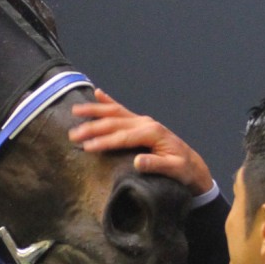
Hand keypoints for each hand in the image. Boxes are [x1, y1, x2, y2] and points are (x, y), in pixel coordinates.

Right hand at [70, 88, 213, 194]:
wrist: (192, 164)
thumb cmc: (183, 169)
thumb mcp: (174, 170)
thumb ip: (156, 164)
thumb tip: (138, 161)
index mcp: (152, 133)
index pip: (123, 137)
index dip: (104, 141)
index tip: (87, 147)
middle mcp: (146, 123)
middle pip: (114, 123)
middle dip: (92, 127)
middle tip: (73, 134)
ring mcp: (142, 121)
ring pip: (115, 113)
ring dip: (94, 111)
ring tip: (76, 110)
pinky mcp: (140, 123)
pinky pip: (121, 110)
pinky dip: (109, 102)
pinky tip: (98, 94)